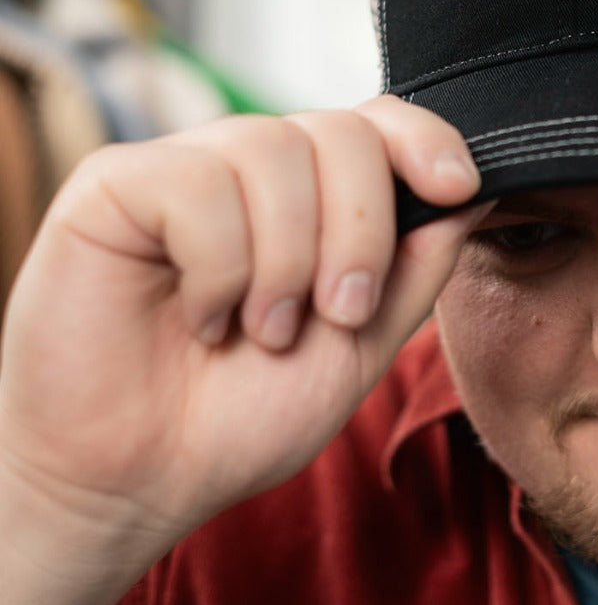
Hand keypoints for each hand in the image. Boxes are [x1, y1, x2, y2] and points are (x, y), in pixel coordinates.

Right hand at [0, 96, 486, 564]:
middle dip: (362, 232)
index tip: (455, 187)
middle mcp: (251, 170)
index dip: (425, 140)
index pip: (377, 123)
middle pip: (341, 133)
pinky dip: (219, 267)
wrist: (142, 481)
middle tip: (338, 313)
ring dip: (287, 262)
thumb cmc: (242, 414)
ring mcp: (184, 168)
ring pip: (274, 151)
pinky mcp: (116, 183)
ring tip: (261, 329)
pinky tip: (202, 318)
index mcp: (312, 198)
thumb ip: (417, 269)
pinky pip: (199, 184)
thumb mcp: (361, 346)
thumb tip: (474, 196)